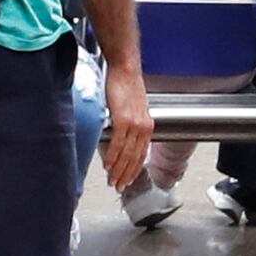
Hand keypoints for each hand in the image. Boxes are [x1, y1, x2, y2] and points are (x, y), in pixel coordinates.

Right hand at [101, 74, 158, 190]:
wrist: (125, 70)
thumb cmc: (126, 85)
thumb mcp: (131, 109)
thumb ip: (129, 124)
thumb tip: (120, 137)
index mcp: (147, 126)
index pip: (141, 154)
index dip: (133, 169)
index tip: (127, 180)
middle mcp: (144, 127)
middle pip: (135, 158)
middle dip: (125, 175)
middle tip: (117, 186)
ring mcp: (134, 124)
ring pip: (126, 154)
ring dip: (118, 170)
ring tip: (111, 180)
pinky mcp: (123, 119)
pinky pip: (118, 143)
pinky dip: (112, 156)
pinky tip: (108, 165)